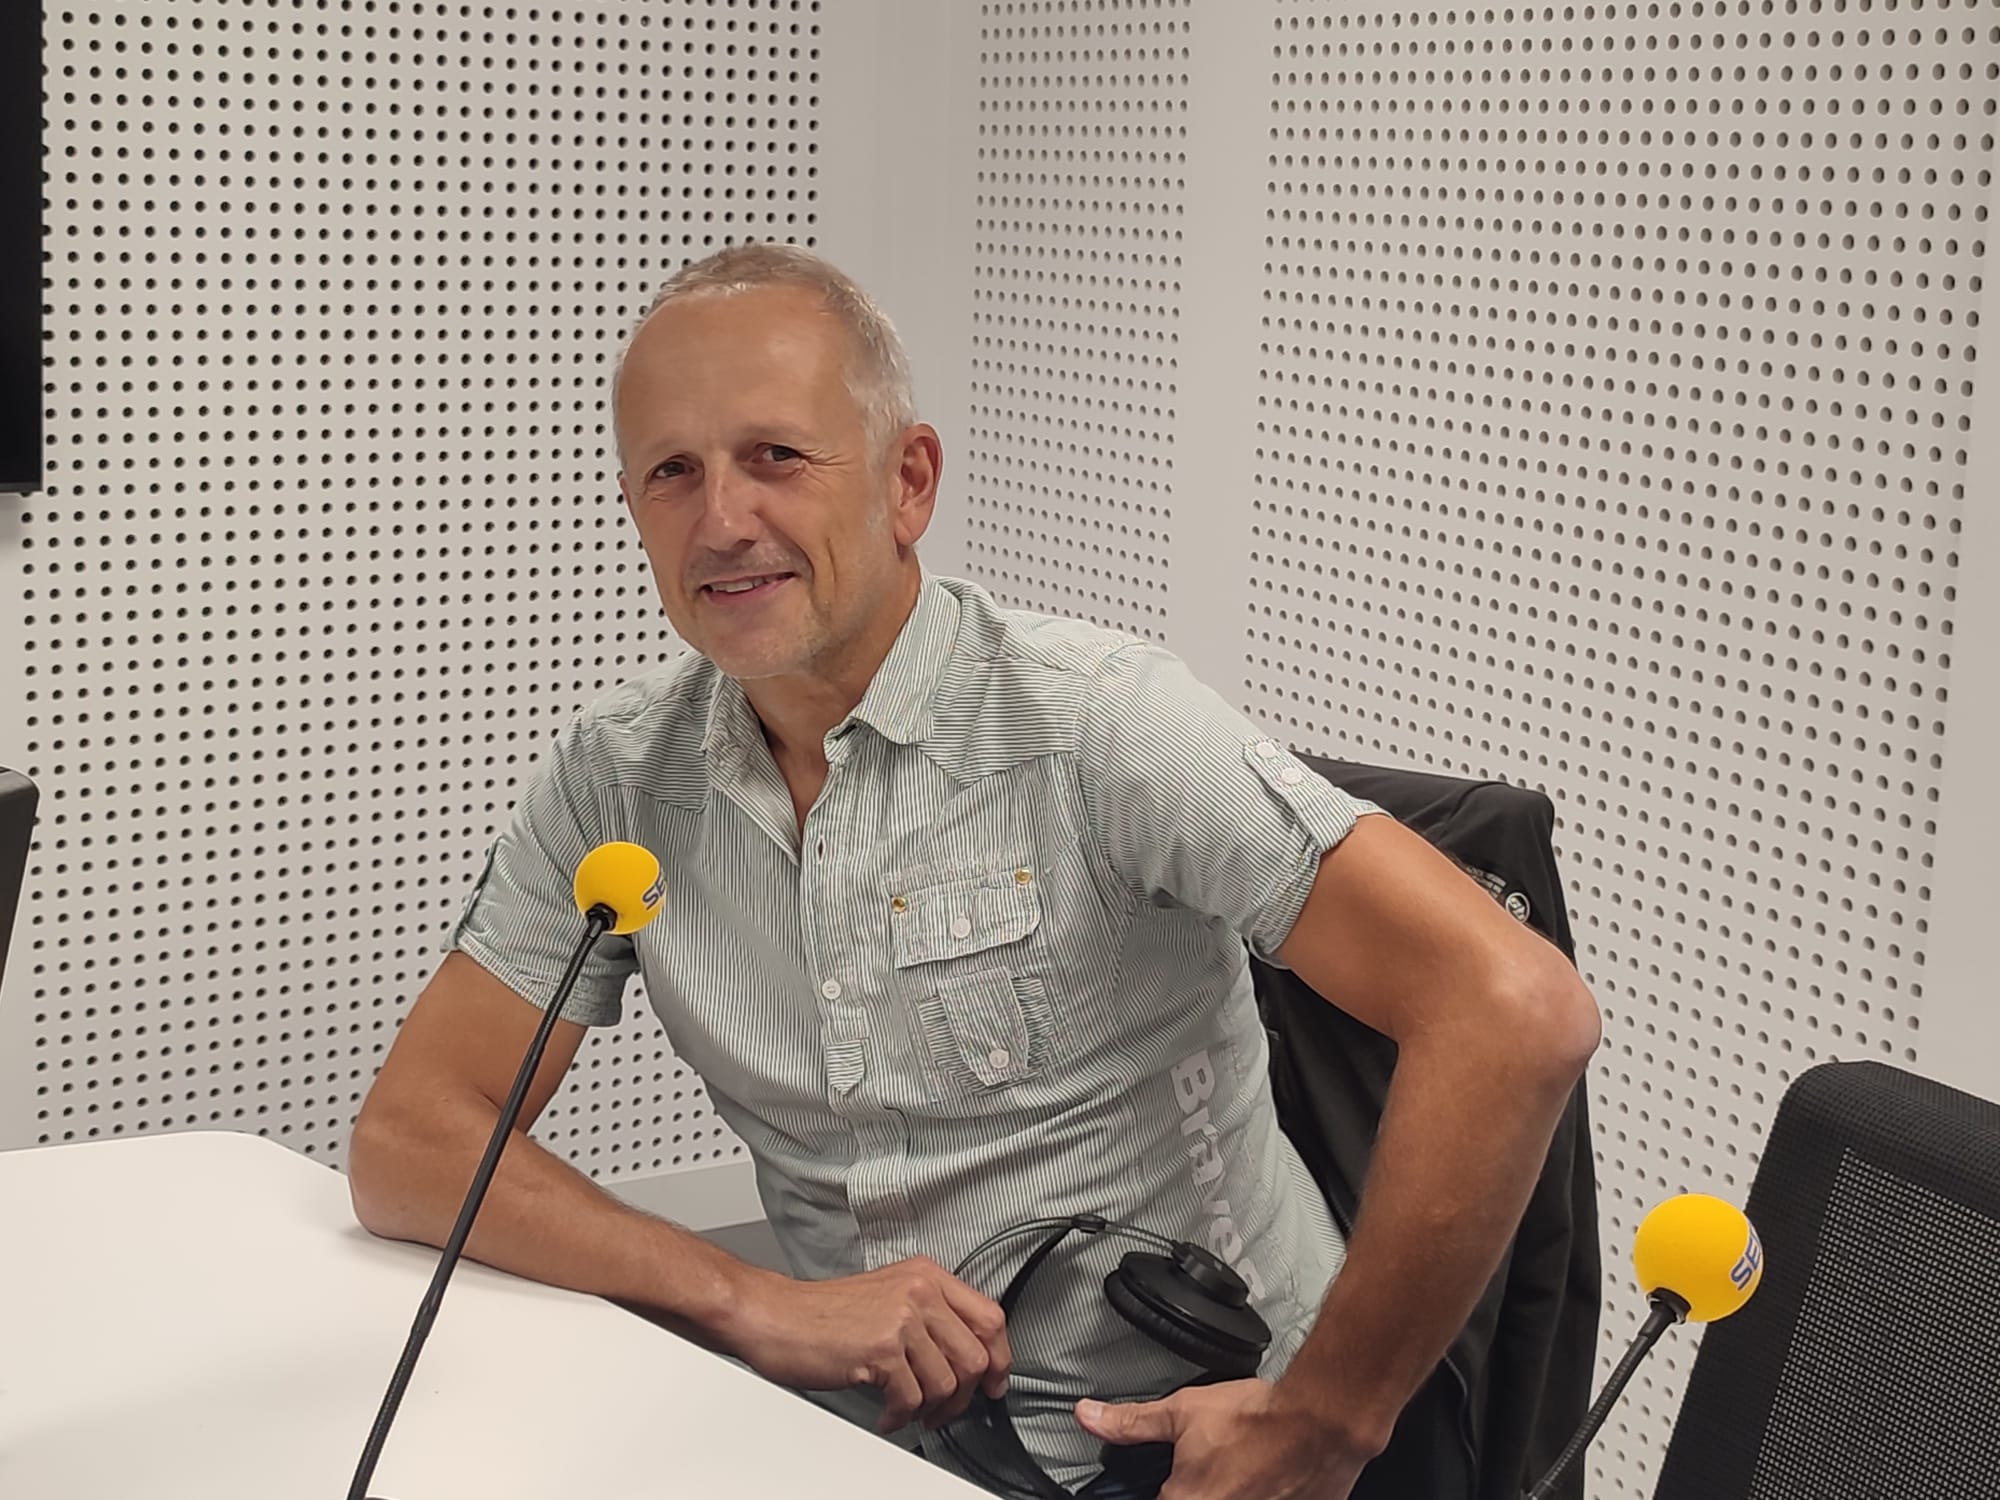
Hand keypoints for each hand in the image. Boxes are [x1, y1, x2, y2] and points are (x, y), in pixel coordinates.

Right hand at [725, 1257, 1011, 1432]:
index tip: (996, 1381)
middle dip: (964, 1395)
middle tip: (944, 1408)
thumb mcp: (888, 1295)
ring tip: (907, 1410)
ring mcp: (902, 1319)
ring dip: (930, 1409)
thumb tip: (968, 1356)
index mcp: (926, 1275)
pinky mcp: (882, 1349)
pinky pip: (913, 1399)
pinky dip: (900, 1417)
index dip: (1000, 1356)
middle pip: (976, 1356)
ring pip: (948, 1383)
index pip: (990, 1316)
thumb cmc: (822, 1311)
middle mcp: (919, 1291)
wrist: (774, 1315)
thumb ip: (929, 1314)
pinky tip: (886, 1413)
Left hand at [1076, 1379, 1366, 1499]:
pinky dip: (1259, 1493)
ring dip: (1234, 1487)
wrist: (1321, 1422)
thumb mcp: (1183, 1412)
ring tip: (1243, 1470)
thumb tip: (1089, 1417)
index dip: (1163, 1485)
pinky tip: (1266, 1478)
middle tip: (1219, 1466)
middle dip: (1200, 1486)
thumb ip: (1132, 1423)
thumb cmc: (1259, 1420)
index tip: (1181, 1475)